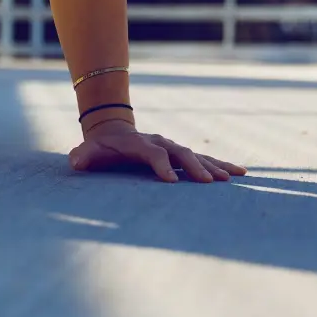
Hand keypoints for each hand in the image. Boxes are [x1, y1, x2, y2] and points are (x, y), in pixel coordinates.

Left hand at [68, 120, 246, 182]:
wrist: (112, 133)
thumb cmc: (100, 148)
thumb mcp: (87, 152)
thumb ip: (81, 157)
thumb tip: (75, 162)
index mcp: (139, 144)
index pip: (153, 154)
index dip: (161, 166)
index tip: (171, 182)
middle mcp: (160, 143)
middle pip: (180, 153)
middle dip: (195, 167)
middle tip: (210, 183)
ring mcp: (172, 148)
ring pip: (196, 155)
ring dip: (215, 166)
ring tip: (234, 177)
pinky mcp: (180, 155)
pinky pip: (204, 158)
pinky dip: (221, 164)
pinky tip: (240, 172)